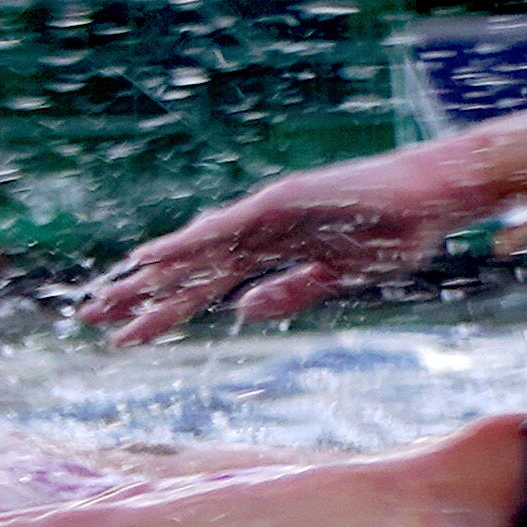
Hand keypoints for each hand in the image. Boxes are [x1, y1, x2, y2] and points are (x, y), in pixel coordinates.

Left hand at [81, 137, 507, 342]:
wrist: (437, 196)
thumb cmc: (400, 232)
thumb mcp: (339, 275)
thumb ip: (291, 292)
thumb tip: (242, 312)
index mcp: (275, 247)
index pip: (209, 283)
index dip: (167, 306)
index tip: (128, 330)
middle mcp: (261, 227)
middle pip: (189, 267)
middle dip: (139, 293)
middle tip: (89, 317)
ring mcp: (269, 212)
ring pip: (196, 251)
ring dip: (148, 277)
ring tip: (103, 300)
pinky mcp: (281, 204)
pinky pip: (225, 230)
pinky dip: (185, 246)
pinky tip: (150, 260)